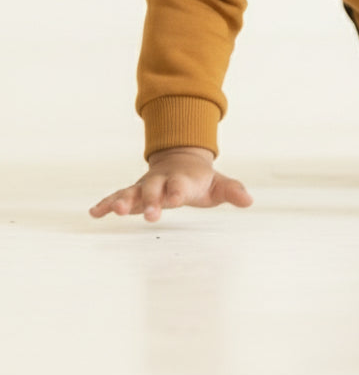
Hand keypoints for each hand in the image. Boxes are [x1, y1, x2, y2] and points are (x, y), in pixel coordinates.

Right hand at [89, 147, 252, 222]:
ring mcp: (145, 186)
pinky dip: (106, 204)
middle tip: (150, 215)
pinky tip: (94, 213)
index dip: (177, 191)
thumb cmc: (199, 179)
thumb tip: (249, 200)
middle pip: (153, 190)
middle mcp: (161, 181)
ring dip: (122, 201)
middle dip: (150, 201)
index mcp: (182, 179)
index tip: (175, 199)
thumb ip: (232, 191)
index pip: (179, 186)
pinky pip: (117, 197)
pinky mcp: (133, 193)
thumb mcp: (218, 184)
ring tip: (114, 211)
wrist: (181, 159)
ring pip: (132, 192)